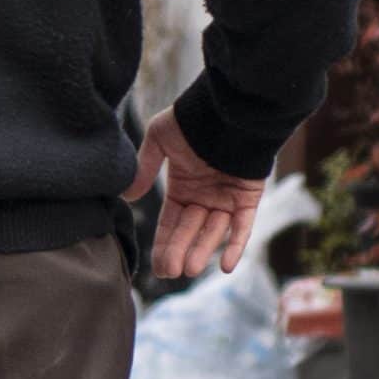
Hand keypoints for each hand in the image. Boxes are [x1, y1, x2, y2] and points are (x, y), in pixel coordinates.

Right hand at [123, 109, 263, 282]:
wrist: (229, 107)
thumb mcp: (159, 139)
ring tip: (189, 269)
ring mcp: (228, 198)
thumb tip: (129, 198)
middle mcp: (206, 196)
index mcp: (184, 186)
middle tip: (170, 272)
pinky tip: (226, 266)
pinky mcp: (249, 197)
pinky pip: (243, 226)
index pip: (172, 223)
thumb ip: (145, 167)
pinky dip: (235, 245)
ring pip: (213, 232)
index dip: (164, 244)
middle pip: (190, 231)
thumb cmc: (193, 118)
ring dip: (202, 250)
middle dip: (179, 252)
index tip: (158, 267)